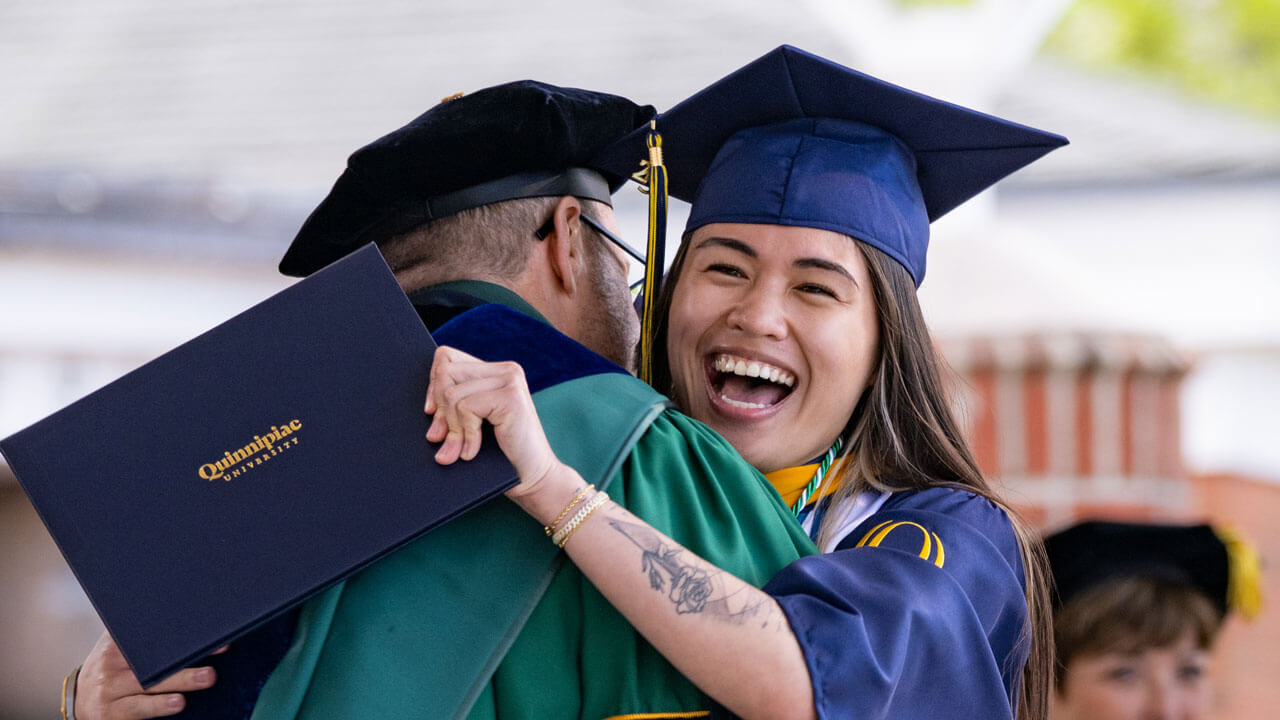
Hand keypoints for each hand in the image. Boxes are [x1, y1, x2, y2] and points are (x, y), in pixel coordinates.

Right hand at [75, 631, 222, 719]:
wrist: (78, 700)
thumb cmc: (110, 669)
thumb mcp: (117, 648)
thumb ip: (139, 632)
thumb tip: (176, 609)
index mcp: (116, 645)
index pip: (149, 634)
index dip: (178, 633)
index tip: (204, 631)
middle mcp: (110, 666)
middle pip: (152, 660)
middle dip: (184, 659)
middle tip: (213, 657)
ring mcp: (110, 692)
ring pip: (147, 686)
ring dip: (179, 682)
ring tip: (204, 677)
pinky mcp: (111, 714)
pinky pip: (137, 710)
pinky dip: (159, 707)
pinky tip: (178, 703)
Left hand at [424, 346, 559, 497]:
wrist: (533, 477)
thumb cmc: (500, 453)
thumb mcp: (472, 422)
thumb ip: (454, 405)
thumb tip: (428, 408)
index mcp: (495, 371)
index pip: (446, 358)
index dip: (433, 385)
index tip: (432, 414)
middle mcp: (506, 370)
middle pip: (446, 373)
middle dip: (440, 410)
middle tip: (440, 438)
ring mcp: (511, 381)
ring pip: (452, 394)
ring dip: (451, 429)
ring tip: (455, 452)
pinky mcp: (511, 397)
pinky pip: (466, 408)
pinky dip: (465, 435)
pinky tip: (471, 452)